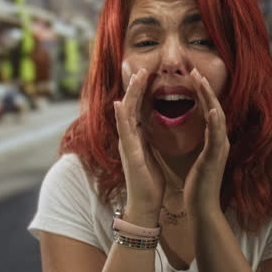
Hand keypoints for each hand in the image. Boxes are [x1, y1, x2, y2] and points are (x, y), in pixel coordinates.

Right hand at [113, 67, 164, 223]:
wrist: (145, 204)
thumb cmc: (149, 182)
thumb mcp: (151, 155)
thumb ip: (148, 140)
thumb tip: (151, 127)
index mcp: (136, 138)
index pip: (138, 109)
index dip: (141, 91)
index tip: (148, 73)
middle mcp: (128, 138)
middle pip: (131, 106)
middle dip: (135, 86)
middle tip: (141, 66)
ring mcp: (126, 145)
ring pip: (126, 114)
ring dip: (130, 94)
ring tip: (136, 76)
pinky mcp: (129, 154)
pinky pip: (124, 132)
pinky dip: (121, 116)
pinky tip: (121, 103)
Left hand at [184, 68, 229, 214]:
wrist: (202, 208)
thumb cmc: (197, 186)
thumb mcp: (197, 158)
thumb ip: (199, 143)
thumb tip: (196, 131)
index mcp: (214, 141)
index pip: (209, 111)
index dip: (202, 93)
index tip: (192, 77)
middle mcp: (220, 142)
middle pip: (215, 108)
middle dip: (205, 88)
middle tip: (194, 70)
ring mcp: (219, 150)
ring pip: (217, 117)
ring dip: (209, 97)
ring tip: (200, 80)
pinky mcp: (215, 159)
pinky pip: (216, 137)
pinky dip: (215, 122)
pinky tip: (211, 109)